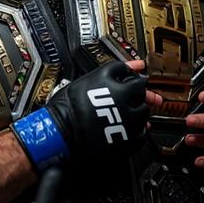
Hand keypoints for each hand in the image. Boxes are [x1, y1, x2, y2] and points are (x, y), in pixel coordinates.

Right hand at [12, 61, 150, 170]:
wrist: (58, 135)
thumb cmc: (66, 109)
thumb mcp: (85, 80)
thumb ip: (115, 71)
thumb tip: (136, 64)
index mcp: (108, 80)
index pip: (130, 72)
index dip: (128, 77)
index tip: (127, 81)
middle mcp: (121, 96)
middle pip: (140, 89)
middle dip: (135, 93)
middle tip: (127, 99)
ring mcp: (126, 118)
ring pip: (144, 110)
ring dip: (137, 111)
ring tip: (123, 115)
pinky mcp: (128, 138)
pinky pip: (143, 132)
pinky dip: (137, 130)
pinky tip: (126, 129)